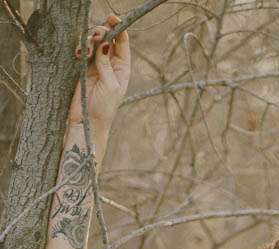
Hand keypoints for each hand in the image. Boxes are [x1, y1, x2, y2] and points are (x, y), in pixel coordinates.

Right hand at [68, 14, 130, 129]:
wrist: (87, 121)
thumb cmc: (104, 108)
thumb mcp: (110, 85)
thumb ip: (106, 63)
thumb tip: (105, 43)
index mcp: (122, 67)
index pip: (122, 42)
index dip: (118, 27)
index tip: (112, 18)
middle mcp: (110, 62)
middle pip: (106, 37)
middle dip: (101, 32)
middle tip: (95, 36)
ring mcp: (95, 63)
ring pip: (92, 41)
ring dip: (88, 40)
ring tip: (85, 50)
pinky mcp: (82, 66)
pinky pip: (81, 50)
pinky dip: (80, 47)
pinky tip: (78, 53)